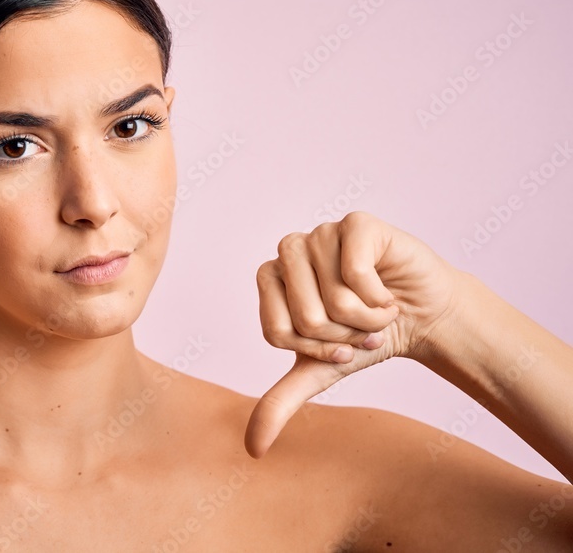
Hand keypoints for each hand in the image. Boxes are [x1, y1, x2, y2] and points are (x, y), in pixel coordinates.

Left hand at [244, 210, 464, 458]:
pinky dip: (378, 297)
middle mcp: (290, 251)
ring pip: (332, 298)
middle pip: (303, 316)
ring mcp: (321, 232)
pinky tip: (388, 293)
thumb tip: (252, 449)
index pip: (276, 330)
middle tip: (360, 328)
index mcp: (271, 279)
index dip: (314, 349)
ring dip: (364, 319)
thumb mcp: (321, 372)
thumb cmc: (364, 338)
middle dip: (342, 336)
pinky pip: (355, 272)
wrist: (423, 318)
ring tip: (376, 311)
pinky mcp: (356, 224)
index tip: (337, 347)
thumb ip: (282, 402)